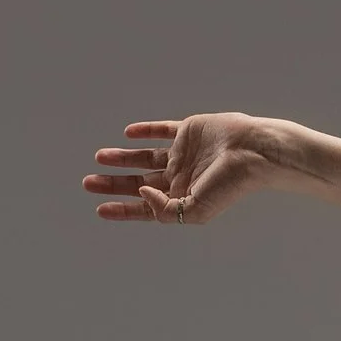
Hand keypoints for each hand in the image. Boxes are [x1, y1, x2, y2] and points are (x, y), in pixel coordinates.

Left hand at [82, 113, 277, 225]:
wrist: (252, 151)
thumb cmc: (230, 185)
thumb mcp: (195, 209)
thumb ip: (165, 209)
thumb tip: (141, 194)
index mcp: (182, 199)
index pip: (145, 207)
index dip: (122, 209)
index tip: (100, 209)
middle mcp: (180, 178)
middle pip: (139, 182)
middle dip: (113, 183)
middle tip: (88, 183)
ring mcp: (184, 154)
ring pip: (145, 157)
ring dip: (122, 158)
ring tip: (99, 157)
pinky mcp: (189, 131)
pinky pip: (162, 130)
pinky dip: (145, 131)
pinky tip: (128, 133)